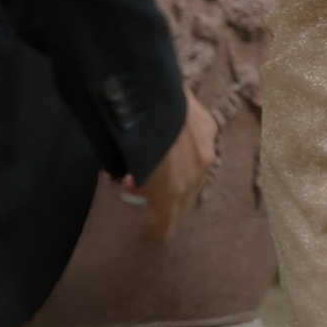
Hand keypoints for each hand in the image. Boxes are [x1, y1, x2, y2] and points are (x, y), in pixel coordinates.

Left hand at [126, 96, 217, 242]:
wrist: (147, 91)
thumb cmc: (125, 131)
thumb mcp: (117, 160)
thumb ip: (126, 174)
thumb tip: (125, 176)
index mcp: (170, 191)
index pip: (168, 221)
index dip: (160, 229)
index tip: (154, 235)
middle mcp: (194, 176)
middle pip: (185, 202)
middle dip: (171, 206)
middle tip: (158, 204)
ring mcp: (205, 151)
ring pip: (197, 175)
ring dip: (183, 179)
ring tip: (166, 172)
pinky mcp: (209, 127)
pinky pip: (200, 149)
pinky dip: (189, 153)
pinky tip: (178, 145)